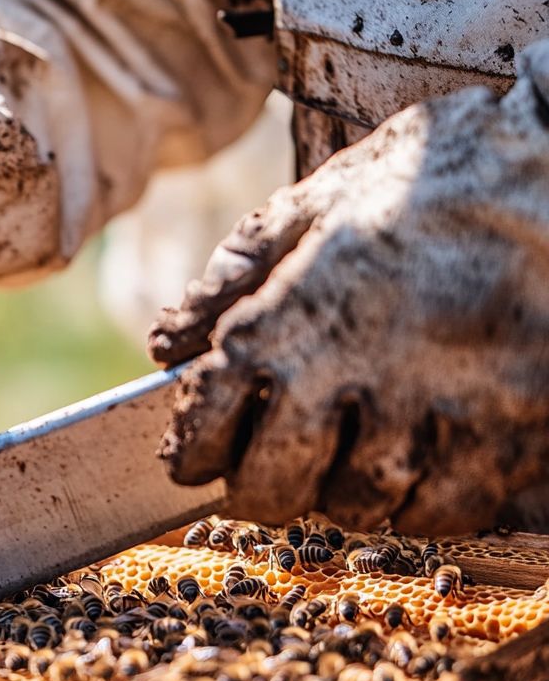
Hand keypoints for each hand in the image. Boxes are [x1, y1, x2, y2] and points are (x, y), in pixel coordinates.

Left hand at [148, 41, 548, 534]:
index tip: (190, 455)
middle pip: (278, 481)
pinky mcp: (512, 425)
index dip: (189, 447)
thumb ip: (235, 273)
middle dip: (256, 491)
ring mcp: (440, 404)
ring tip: (342, 466)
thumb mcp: (318, 199)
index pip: (211, 413)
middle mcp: (361, 368)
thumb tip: (167, 339)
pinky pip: (451, 506)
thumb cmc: (437, 174)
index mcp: (299, 311)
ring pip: (364, 501)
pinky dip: (422, 506)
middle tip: (261, 478)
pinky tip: (415, 474)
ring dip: (340, 497)